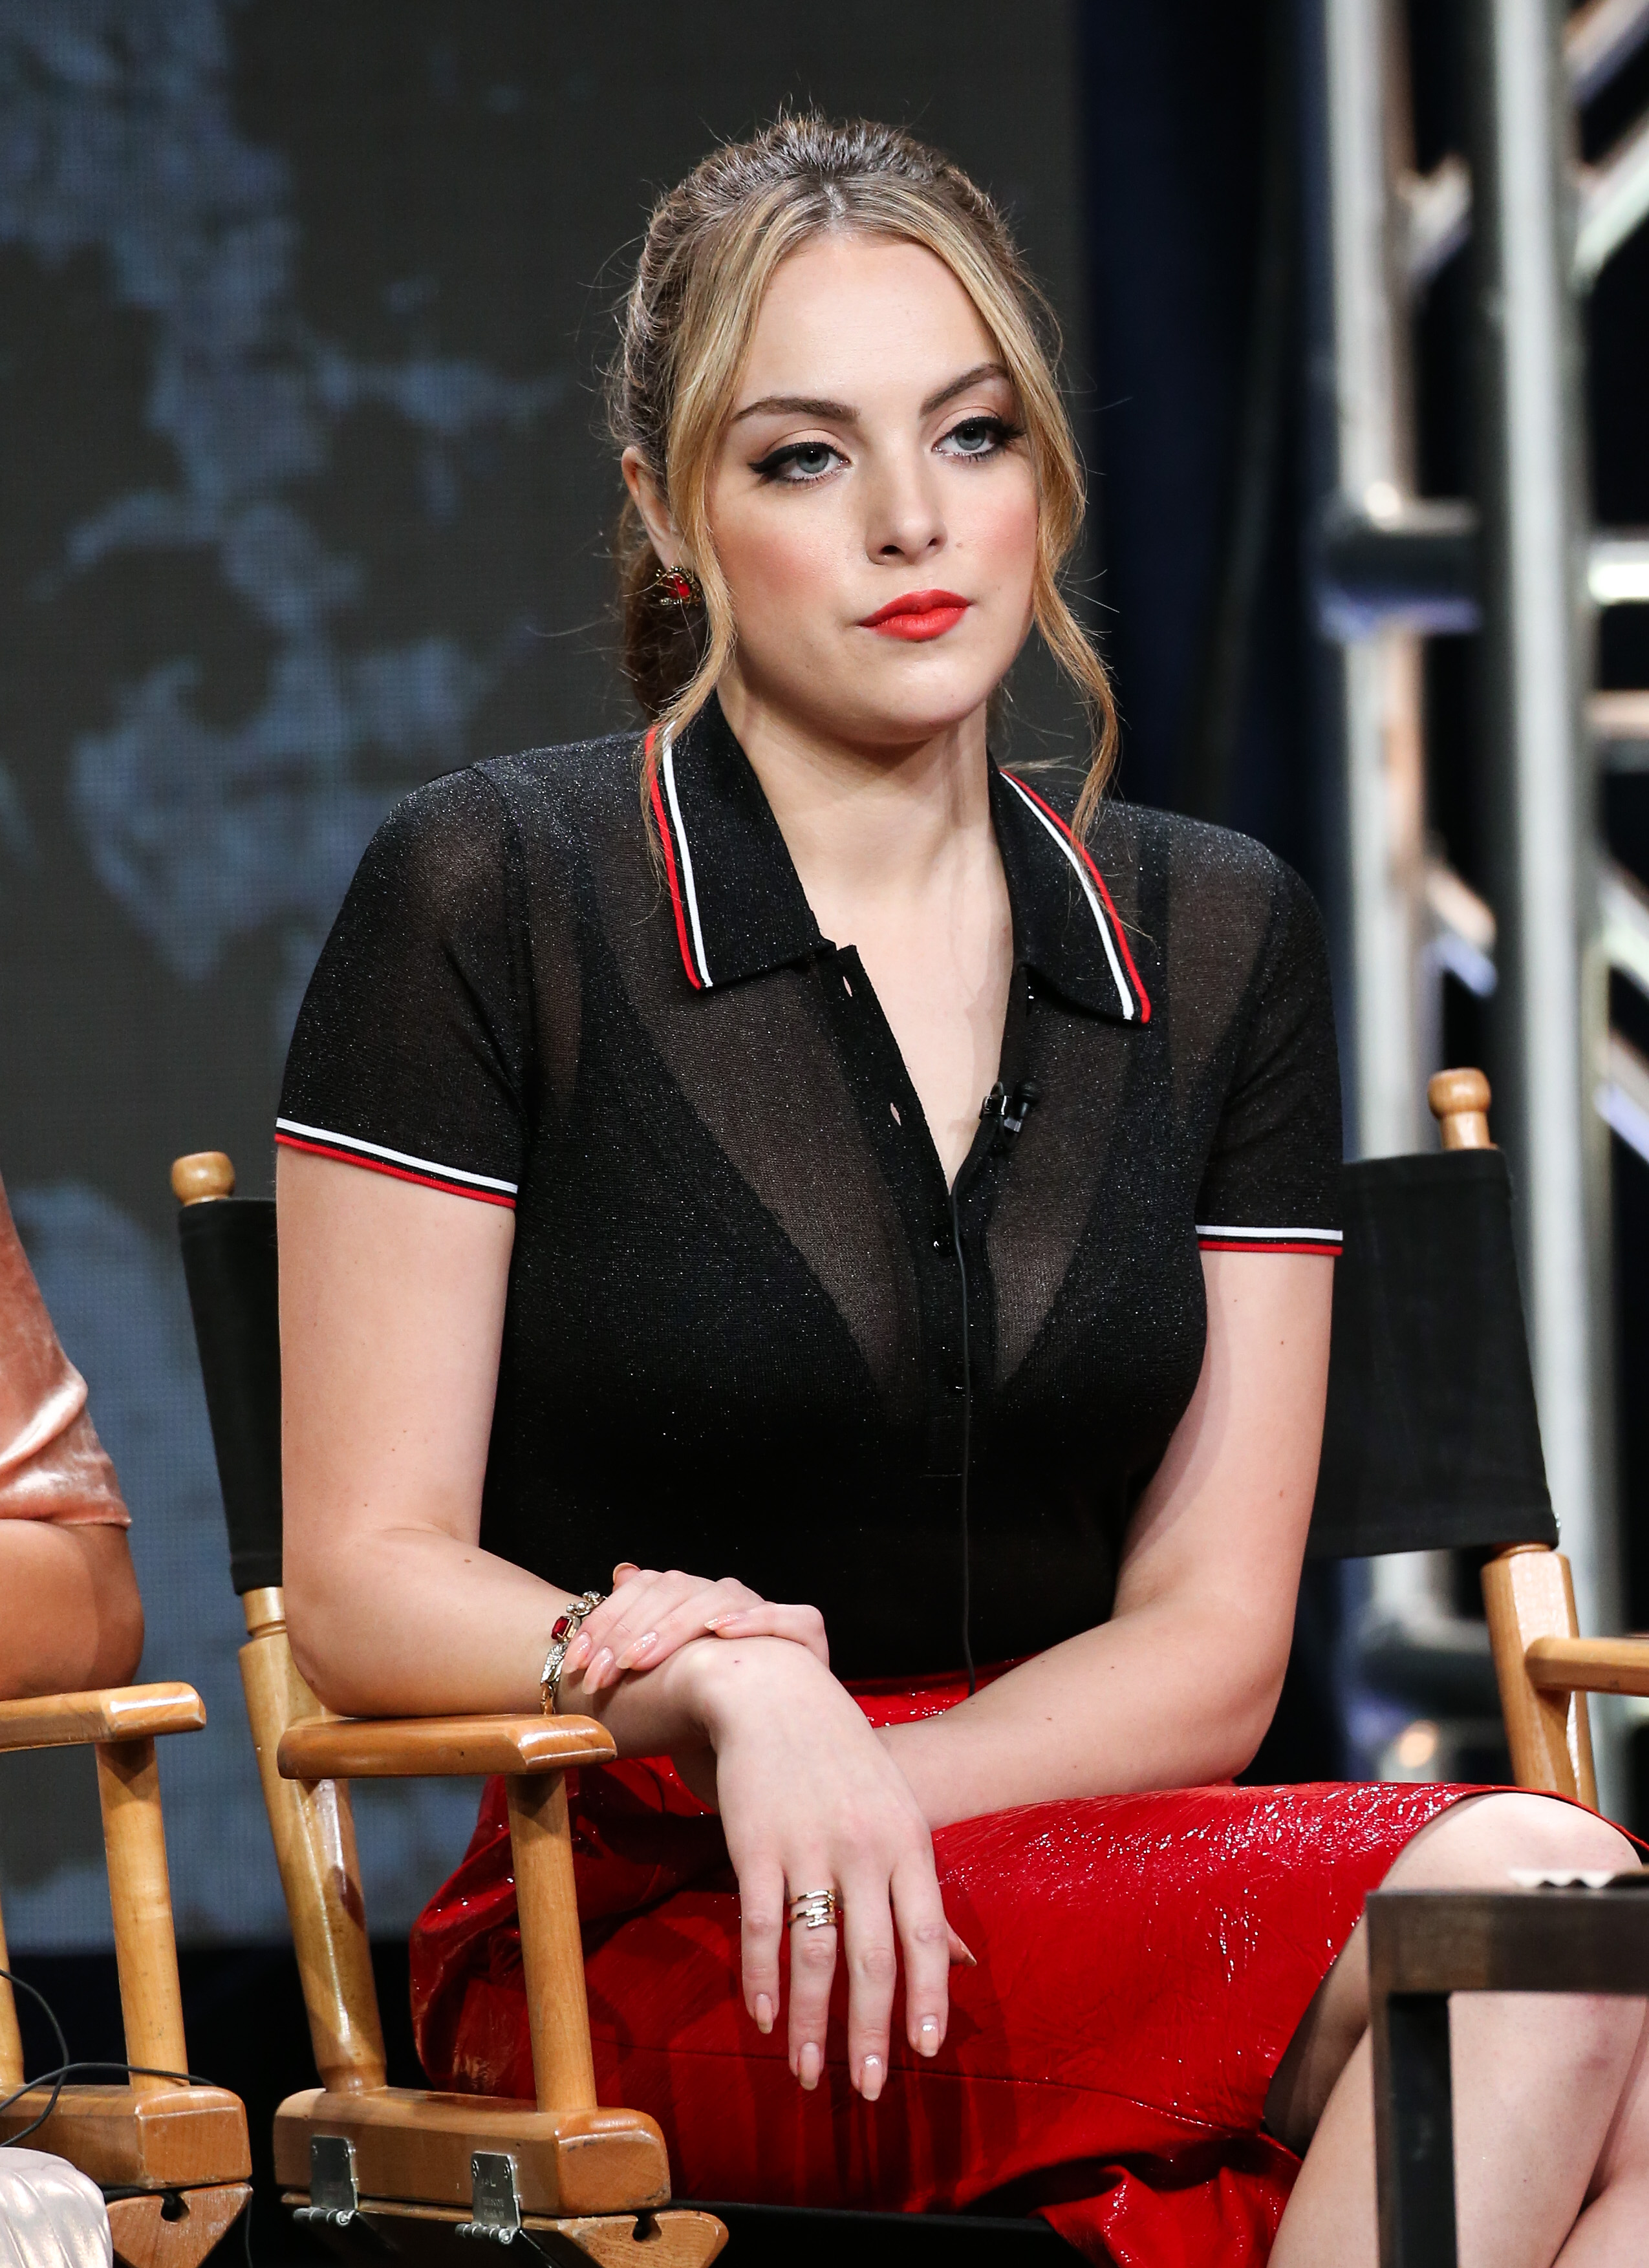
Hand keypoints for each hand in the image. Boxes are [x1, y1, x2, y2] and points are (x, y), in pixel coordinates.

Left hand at [564, 1562, 828, 1693]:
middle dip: (630, 1635)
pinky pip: (789, 1617)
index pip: (647, 1590)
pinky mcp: (807, 1635)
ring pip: (722, 1598)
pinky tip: (720, 1631)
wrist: (752, 1754)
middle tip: (599, 1675)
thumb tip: (622, 1570)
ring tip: (638, 1660)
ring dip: (675, 1627)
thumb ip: (635, 1628)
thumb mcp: (658, 1680)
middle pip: (678, 1592)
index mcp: (692, 1602)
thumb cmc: (699, 1718)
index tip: (575, 1663)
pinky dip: (755, 1618)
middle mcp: (730, 1599)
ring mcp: (768, 1612)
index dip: (607, 1623)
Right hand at [682, 1634, 966, 2103]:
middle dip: (870, 2033)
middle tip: (868, 2089)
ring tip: (806, 2072)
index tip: (923, 2052)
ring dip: (809, 2023)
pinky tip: (762, 2016)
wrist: (773, 1692)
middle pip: (873, 1959)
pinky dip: (761, 1979)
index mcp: (908, 1840)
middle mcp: (864, 1848)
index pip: (926, 1936)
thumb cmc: (842, 1759)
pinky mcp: (755, 1846)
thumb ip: (921, 1888)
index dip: (926, 1998)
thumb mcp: (897, 1812)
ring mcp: (808, 1847)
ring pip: (814, 1956)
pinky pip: (762, 1927)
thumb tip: (965, 1964)